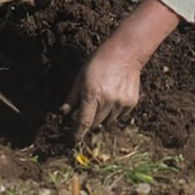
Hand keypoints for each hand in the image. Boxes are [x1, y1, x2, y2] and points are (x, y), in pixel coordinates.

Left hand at [61, 0, 180, 141]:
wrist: (125, 53)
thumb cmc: (99, 62)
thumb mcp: (80, 77)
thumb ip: (72, 97)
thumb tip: (63, 113)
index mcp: (92, 95)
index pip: (82, 123)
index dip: (76, 135)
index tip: (71, 141)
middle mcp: (107, 101)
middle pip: (94, 124)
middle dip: (89, 120)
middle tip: (88, 109)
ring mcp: (121, 103)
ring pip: (107, 121)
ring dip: (102, 116)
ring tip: (103, 99)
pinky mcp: (131, 103)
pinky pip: (119, 116)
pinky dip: (114, 111)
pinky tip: (114, 96)